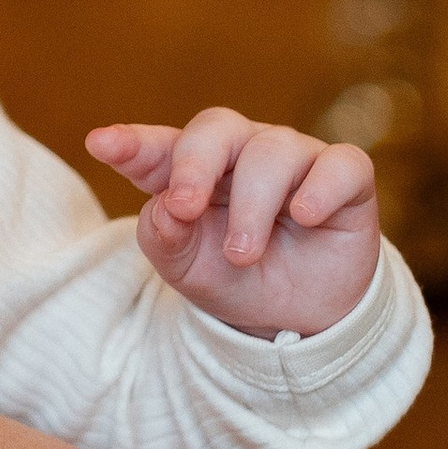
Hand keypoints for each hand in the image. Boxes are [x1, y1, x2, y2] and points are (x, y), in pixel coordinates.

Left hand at [86, 108, 378, 336]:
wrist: (300, 320)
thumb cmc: (235, 279)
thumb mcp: (188, 269)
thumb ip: (166, 237)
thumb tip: (167, 206)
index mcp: (192, 171)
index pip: (158, 147)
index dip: (132, 143)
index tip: (101, 144)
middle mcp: (242, 153)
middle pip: (216, 128)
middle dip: (195, 164)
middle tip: (185, 206)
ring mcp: (295, 159)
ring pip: (272, 152)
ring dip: (253, 204)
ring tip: (244, 254)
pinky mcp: (345, 177)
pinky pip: (340, 164)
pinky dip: (320, 188)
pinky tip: (304, 215)